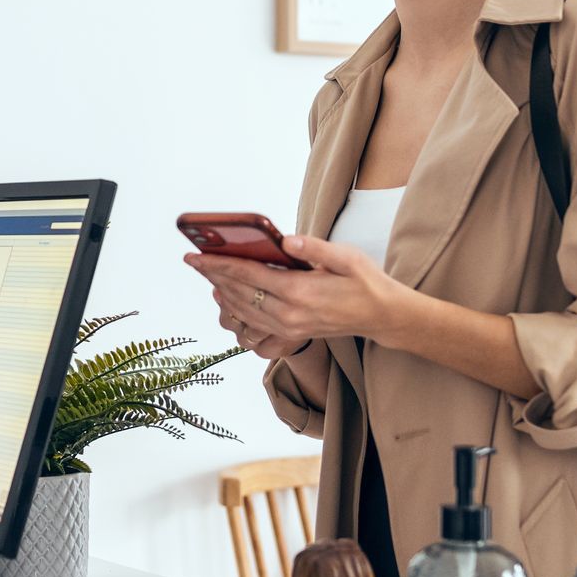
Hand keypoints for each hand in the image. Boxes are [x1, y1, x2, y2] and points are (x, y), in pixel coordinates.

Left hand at [184, 234, 411, 354]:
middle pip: (239, 295)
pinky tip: (231, 302)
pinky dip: (237, 315)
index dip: (218, 264)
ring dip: (222, 295)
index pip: (248, 276)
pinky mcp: (291, 336)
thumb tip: (284, 239)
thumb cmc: (365, 281)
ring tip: (209, 277)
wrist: (382, 315)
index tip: (196, 256)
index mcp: (300, 292)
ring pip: (243, 314)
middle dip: (213, 276)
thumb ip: (312, 248)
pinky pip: (254, 330)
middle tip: (195, 261)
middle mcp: (290, 315)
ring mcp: (289, 329)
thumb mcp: (345, 257)